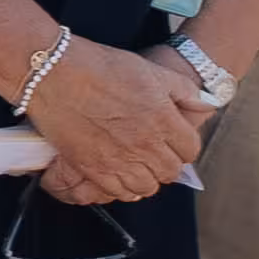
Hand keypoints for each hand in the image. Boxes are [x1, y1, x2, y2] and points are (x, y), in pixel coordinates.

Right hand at [25, 38, 207, 205]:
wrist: (53, 72)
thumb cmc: (99, 66)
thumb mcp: (149, 69)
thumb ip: (182, 89)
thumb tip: (205, 104)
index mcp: (164, 120)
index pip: (190, 150)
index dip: (183, 145)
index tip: (173, 140)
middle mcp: (146, 145)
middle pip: (169, 172)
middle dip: (165, 163)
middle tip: (153, 152)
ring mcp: (119, 160)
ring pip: (146, 187)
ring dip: (145, 177)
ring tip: (135, 165)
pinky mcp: (92, 169)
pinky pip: (117, 192)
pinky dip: (121, 187)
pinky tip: (116, 173)